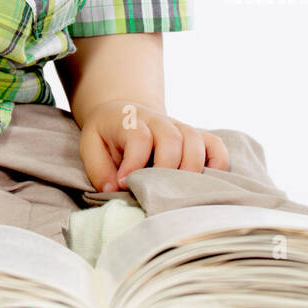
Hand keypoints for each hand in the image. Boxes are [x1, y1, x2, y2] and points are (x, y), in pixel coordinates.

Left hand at [79, 98, 229, 192]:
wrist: (124, 115)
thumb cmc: (107, 136)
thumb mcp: (90, 146)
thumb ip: (99, 170)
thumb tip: (115, 191)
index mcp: (129, 121)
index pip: (139, 138)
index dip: (134, 164)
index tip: (124, 184)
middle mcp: (158, 121)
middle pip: (172, 139)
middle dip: (165, 170)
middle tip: (154, 193)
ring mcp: (180, 128)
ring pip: (195, 142)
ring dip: (190, 170)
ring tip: (177, 193)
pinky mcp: (197, 138)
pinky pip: (216, 147)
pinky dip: (217, 165)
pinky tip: (204, 183)